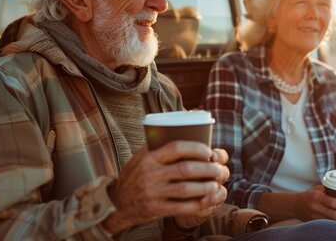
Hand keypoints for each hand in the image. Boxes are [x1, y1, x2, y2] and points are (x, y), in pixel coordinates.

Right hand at [103, 142, 226, 233]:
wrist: (117, 203)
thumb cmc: (134, 176)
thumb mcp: (140, 158)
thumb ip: (156, 145)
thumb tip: (178, 125)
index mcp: (148, 158)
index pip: (175, 148)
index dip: (196, 148)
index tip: (208, 151)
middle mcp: (150, 175)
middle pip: (185, 169)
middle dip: (207, 168)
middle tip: (218, 168)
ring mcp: (153, 193)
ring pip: (185, 189)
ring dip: (205, 186)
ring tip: (215, 184)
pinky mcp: (156, 209)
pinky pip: (181, 207)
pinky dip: (197, 203)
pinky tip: (207, 200)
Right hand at [294, 185, 335, 221]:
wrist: (294, 205)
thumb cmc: (309, 195)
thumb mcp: (317, 189)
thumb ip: (329, 190)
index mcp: (317, 197)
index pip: (333, 202)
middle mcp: (315, 208)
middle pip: (335, 215)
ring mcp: (314, 217)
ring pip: (332, 222)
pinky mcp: (314, 223)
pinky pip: (328, 226)